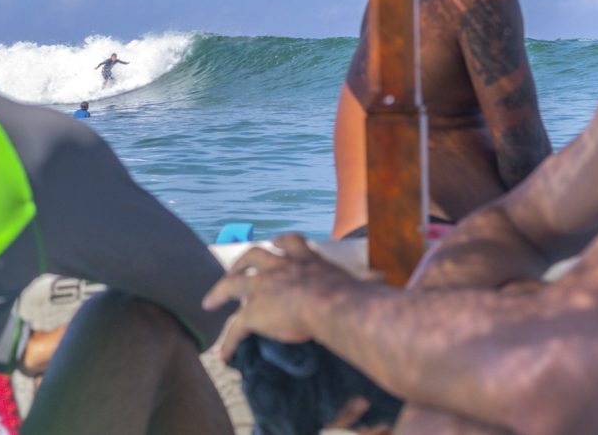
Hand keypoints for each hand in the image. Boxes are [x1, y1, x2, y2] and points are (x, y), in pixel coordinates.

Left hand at [203, 233, 360, 359]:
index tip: (276, 242)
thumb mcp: (360, 283)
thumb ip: (370, 282)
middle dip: (242, 261)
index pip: (291, 242)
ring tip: (211, 299)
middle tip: (235, 268)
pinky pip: (235, 327)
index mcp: (306, 260)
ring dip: (221, 289)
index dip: (281, 243)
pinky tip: (222, 355)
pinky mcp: (254, 312)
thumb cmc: (352, 296)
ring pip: (234, 283)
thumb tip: (385, 280)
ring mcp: (263, 287)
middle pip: (255, 255)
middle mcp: (280, 267)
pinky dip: (227, 341)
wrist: (331, 305)